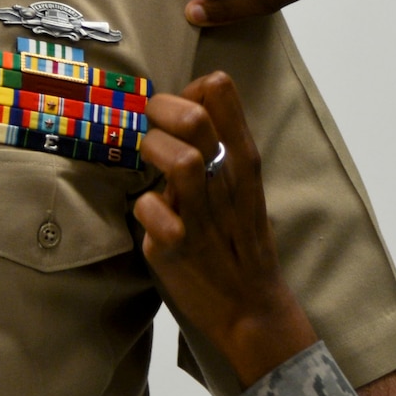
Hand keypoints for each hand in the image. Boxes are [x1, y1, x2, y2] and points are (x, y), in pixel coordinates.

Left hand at [134, 71, 318, 386]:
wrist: (252, 307)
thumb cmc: (240, 241)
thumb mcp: (242, 186)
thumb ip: (218, 147)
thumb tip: (188, 103)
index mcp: (243, 161)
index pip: (220, 92)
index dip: (186, 88)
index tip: (175, 105)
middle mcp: (225, 182)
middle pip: (194, 118)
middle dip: (159, 110)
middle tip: (149, 124)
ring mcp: (202, 214)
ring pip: (178, 159)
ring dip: (152, 150)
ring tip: (147, 158)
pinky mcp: (176, 246)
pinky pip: (148, 207)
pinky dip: (143, 206)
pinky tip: (151, 215)